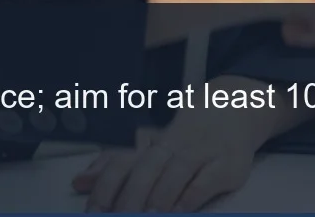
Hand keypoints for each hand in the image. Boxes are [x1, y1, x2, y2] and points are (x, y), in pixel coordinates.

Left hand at [73, 107, 263, 212]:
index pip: (124, 162)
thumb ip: (117, 166)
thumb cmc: (189, 135)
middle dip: (129, 196)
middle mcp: (175, 145)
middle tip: (118, 216)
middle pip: (147, 168)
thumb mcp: (152, 147)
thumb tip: (80, 182)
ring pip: (176, 172)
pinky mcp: (227, 164)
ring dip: (159, 196)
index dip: (106, 187)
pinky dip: (191, 195)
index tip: (94, 210)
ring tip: (146, 215)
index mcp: (153, 143)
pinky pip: (206, 180)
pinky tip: (179, 210)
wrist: (234, 109)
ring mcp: (202, 153)